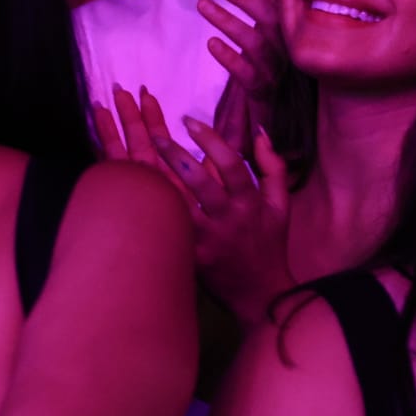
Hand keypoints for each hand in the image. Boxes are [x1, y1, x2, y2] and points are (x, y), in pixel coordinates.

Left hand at [92, 85, 293, 320]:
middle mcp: (227, 219)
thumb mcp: (281, 205)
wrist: (260, 295)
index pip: (232, 166)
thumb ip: (273, 166)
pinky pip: (168, 231)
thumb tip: (260, 132)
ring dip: (160, 183)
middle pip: (201, 184)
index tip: (189, 120)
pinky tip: (134, 198)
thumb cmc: (269, 244)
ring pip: (180, 208)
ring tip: (137, 159)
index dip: (211, 141)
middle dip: (178, 158)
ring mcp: (207, 240)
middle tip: (155, 135)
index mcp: (249, 202)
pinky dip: (153, 215)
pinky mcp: (190, 258)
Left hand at [197, 0, 282, 158]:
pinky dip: (230, 57)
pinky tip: (212, 43)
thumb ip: (265, 16)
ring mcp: (277, 74)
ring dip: (229, 21)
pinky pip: (247, 74)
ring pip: (256, 43)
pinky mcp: (263, 95)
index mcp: (291, 38)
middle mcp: (289, 53)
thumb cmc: (273, 82)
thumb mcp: (271, 46)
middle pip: (270, 19)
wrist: (283, 131)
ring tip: (203, 5)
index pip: (284, 3)